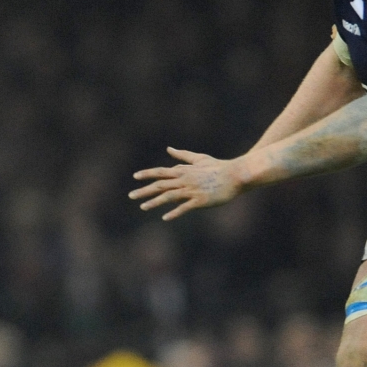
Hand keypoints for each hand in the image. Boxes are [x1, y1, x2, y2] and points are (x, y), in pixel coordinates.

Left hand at [130, 148, 246, 219]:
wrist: (236, 175)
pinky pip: (185, 207)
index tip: (135, 177)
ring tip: (142, 207)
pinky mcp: (201, 200)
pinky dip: (175, 212)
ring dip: (154, 202)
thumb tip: (169, 149)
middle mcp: (185, 180)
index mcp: (184, 171)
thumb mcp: (199, 159)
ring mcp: (192, 190)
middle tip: (130, 196)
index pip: (161, 172)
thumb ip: (183, 156)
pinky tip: (165, 218)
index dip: (148, 174)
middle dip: (144, 190)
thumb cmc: (218, 167)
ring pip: (169, 196)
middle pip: (160, 185)